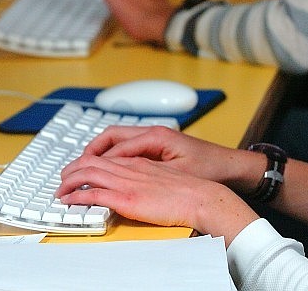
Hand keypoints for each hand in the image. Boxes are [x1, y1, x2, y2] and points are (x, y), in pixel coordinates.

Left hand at [56, 153, 258, 244]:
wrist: (202, 197)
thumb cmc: (191, 190)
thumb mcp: (166, 177)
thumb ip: (148, 178)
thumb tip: (137, 186)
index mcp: (140, 161)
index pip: (106, 156)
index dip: (88, 162)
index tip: (79, 170)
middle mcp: (130, 167)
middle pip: (91, 161)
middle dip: (72, 168)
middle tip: (63, 179)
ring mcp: (127, 182)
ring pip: (88, 173)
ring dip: (69, 181)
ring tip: (59, 190)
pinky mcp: (127, 198)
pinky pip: (94, 193)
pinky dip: (77, 196)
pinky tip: (68, 200)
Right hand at [71, 126, 265, 192]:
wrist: (232, 168)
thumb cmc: (210, 169)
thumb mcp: (178, 173)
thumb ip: (148, 172)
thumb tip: (120, 171)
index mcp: (156, 137)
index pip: (117, 145)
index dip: (97, 160)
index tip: (81, 171)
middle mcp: (153, 133)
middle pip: (112, 136)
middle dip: (91, 151)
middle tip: (75, 167)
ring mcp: (154, 138)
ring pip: (118, 140)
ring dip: (100, 152)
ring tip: (85, 167)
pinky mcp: (158, 146)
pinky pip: (128, 147)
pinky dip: (113, 155)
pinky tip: (107, 168)